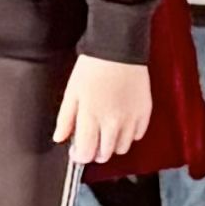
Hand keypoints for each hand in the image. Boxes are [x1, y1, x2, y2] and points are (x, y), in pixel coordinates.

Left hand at [55, 53, 156, 170]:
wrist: (119, 49)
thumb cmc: (93, 67)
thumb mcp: (72, 91)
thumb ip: (65, 118)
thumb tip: (60, 138)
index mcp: (91, 118)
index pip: (86, 153)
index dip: (80, 156)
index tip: (77, 150)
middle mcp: (112, 123)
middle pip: (105, 154)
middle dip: (95, 152)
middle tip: (91, 140)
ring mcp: (131, 119)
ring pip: (122, 149)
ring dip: (112, 145)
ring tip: (107, 132)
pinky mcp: (144, 113)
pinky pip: (138, 135)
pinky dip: (129, 134)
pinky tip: (122, 123)